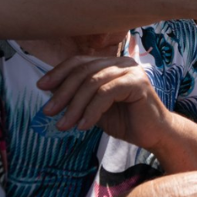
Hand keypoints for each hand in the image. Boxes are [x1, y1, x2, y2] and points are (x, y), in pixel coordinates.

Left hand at [37, 55, 173, 147]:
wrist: (154, 134)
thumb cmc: (126, 120)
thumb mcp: (94, 107)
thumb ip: (78, 96)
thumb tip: (49, 88)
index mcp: (112, 64)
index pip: (80, 61)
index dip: (59, 72)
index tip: (41, 87)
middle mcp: (123, 63)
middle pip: (84, 71)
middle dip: (63, 93)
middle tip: (49, 112)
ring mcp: (132, 71)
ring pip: (93, 83)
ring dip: (75, 106)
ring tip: (65, 124)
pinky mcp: (138, 83)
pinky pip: (107, 93)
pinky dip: (92, 111)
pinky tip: (85, 126)